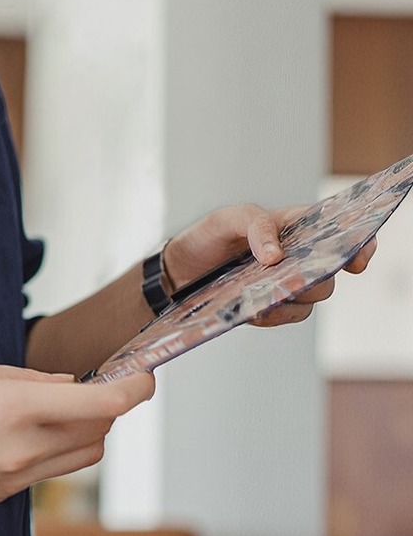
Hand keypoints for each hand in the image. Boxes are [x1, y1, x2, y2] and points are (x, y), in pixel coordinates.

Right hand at [0, 361, 154, 512]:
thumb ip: (29, 378)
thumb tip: (69, 385)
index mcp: (18, 407)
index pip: (105, 403)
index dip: (136, 389)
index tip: (144, 377)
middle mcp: (25, 448)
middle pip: (102, 431)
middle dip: (108, 407)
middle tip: (97, 386)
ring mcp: (17, 478)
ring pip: (84, 456)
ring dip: (87, 432)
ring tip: (61, 412)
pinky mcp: (4, 496)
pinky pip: (49, 471)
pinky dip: (52, 450)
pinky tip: (21, 435)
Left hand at [162, 202, 378, 328]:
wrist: (178, 270)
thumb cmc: (207, 237)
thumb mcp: (227, 219)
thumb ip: (256, 226)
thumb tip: (277, 256)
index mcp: (295, 227)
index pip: (340, 233)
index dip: (358, 245)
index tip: (356, 261)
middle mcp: (297, 257)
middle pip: (328, 273)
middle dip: (316, 278)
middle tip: (294, 279)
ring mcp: (284, 284)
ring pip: (312, 298)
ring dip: (296, 300)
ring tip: (268, 297)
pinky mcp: (269, 307)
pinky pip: (289, 316)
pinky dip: (278, 316)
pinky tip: (258, 312)